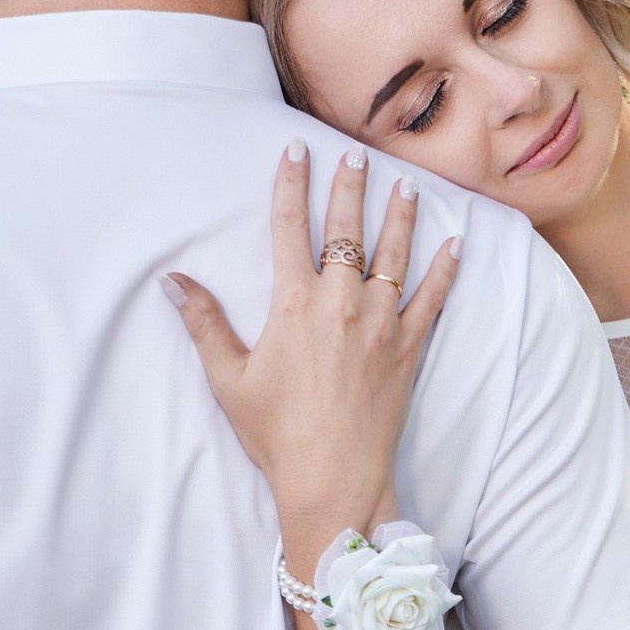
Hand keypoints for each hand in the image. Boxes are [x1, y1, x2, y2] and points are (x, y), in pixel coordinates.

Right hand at [164, 140, 459, 554]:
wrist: (333, 479)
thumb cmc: (276, 433)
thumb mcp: (230, 378)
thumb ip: (204, 323)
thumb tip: (172, 281)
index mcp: (293, 304)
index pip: (289, 228)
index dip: (291, 184)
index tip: (295, 150)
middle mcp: (339, 302)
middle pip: (346, 229)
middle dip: (350, 187)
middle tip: (357, 155)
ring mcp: (379, 323)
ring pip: (394, 254)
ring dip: (401, 215)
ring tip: (408, 184)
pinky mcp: (408, 347)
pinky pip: (432, 297)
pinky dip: (446, 268)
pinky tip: (457, 242)